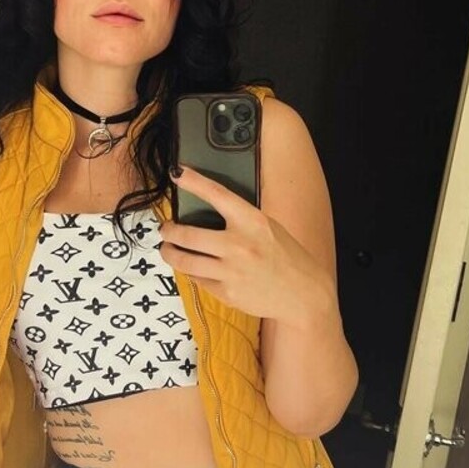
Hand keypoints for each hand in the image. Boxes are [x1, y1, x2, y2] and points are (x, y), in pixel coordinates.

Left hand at [160, 165, 334, 325]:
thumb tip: (205, 210)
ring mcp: (232, 272)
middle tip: (166, 228)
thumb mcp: (268, 227)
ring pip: (184, 261)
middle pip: (188, 235)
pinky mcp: (227, 293)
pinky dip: (190, 272)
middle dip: (169, 231)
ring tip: (167, 248)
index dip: (194, 182)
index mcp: (253, 222)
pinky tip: (192, 267)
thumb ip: (240, 219)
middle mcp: (240, 245)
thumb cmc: (285, 256)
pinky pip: (197, 279)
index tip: (177, 173)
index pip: (218, 195)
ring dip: (169, 253)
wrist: (303, 293)